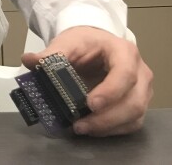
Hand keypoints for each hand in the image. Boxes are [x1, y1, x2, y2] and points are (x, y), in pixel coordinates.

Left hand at [22, 26, 152, 136]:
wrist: (95, 44)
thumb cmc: (86, 43)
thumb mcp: (68, 42)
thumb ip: (51, 53)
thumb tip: (30, 60)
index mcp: (123, 52)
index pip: (124, 74)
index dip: (110, 92)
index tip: (90, 104)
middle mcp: (139, 72)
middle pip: (133, 100)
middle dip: (107, 117)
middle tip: (80, 124)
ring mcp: (141, 90)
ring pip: (134, 115)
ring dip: (108, 127)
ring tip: (81, 128)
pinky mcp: (137, 104)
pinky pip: (131, 123)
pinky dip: (112, 130)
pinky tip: (92, 129)